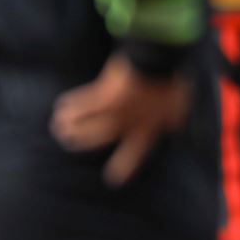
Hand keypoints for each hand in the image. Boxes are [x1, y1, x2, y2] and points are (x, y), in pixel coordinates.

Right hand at [51, 56, 190, 185]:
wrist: (157, 60)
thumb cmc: (171, 82)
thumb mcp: (179, 106)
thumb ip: (174, 120)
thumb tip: (174, 128)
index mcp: (148, 128)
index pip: (136, 153)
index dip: (124, 167)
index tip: (113, 179)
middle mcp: (127, 124)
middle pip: (99, 138)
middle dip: (83, 142)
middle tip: (70, 144)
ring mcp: (112, 110)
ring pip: (86, 123)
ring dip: (71, 126)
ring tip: (59, 128)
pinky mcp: (101, 93)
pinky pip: (81, 102)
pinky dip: (70, 105)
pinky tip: (60, 107)